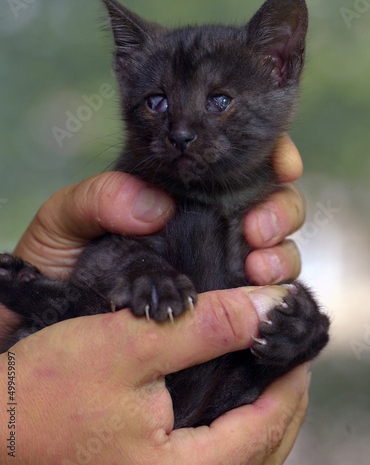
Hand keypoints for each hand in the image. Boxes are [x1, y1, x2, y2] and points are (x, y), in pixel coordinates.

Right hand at [0, 286, 310, 463]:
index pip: (266, 428)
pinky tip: (230, 399)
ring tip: (267, 374)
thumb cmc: (49, 388)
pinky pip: (213, 455)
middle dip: (283, 399)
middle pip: (263, 450)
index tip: (297, 345)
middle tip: (288, 358)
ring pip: (241, 457)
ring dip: (262, 414)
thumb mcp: (132, 343)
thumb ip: (206, 326)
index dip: (290, 381)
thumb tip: (267, 307)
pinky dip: (234, 425)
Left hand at [12, 133, 303, 283]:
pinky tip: (256, 288)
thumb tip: (156, 206)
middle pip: (269, 201)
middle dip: (280, 210)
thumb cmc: (59, 256)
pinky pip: (259, 290)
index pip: (238, 157)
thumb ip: (99, 197)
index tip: (282, 166)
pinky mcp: (218, 296)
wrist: (52, 313)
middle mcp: (206, 218)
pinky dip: (272, 286)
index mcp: (178, 185)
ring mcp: (215, 257)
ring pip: (276, 246)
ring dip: (281, 253)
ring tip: (259, 266)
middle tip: (257, 230)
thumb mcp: (67, 215)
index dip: (272, 153)